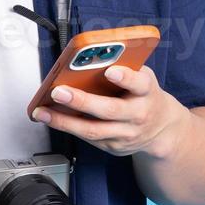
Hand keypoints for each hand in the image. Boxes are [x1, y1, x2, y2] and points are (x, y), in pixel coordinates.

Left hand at [30, 65, 190, 158]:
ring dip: (64, 121)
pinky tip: (51, 119)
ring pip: (94, 130)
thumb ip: (123, 67)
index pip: (139, 83)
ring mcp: (126, 134)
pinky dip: (68, 128)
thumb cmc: (144, 94)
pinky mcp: (114, 146)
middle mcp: (138, 114)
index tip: (110, 71)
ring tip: (43, 111)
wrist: (161, 129)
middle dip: (81, 101)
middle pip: (110, 110)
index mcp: (147, 91)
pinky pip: (88, 138)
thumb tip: (91, 57)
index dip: (125, 78)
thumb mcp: (142, 77)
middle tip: (59, 92)